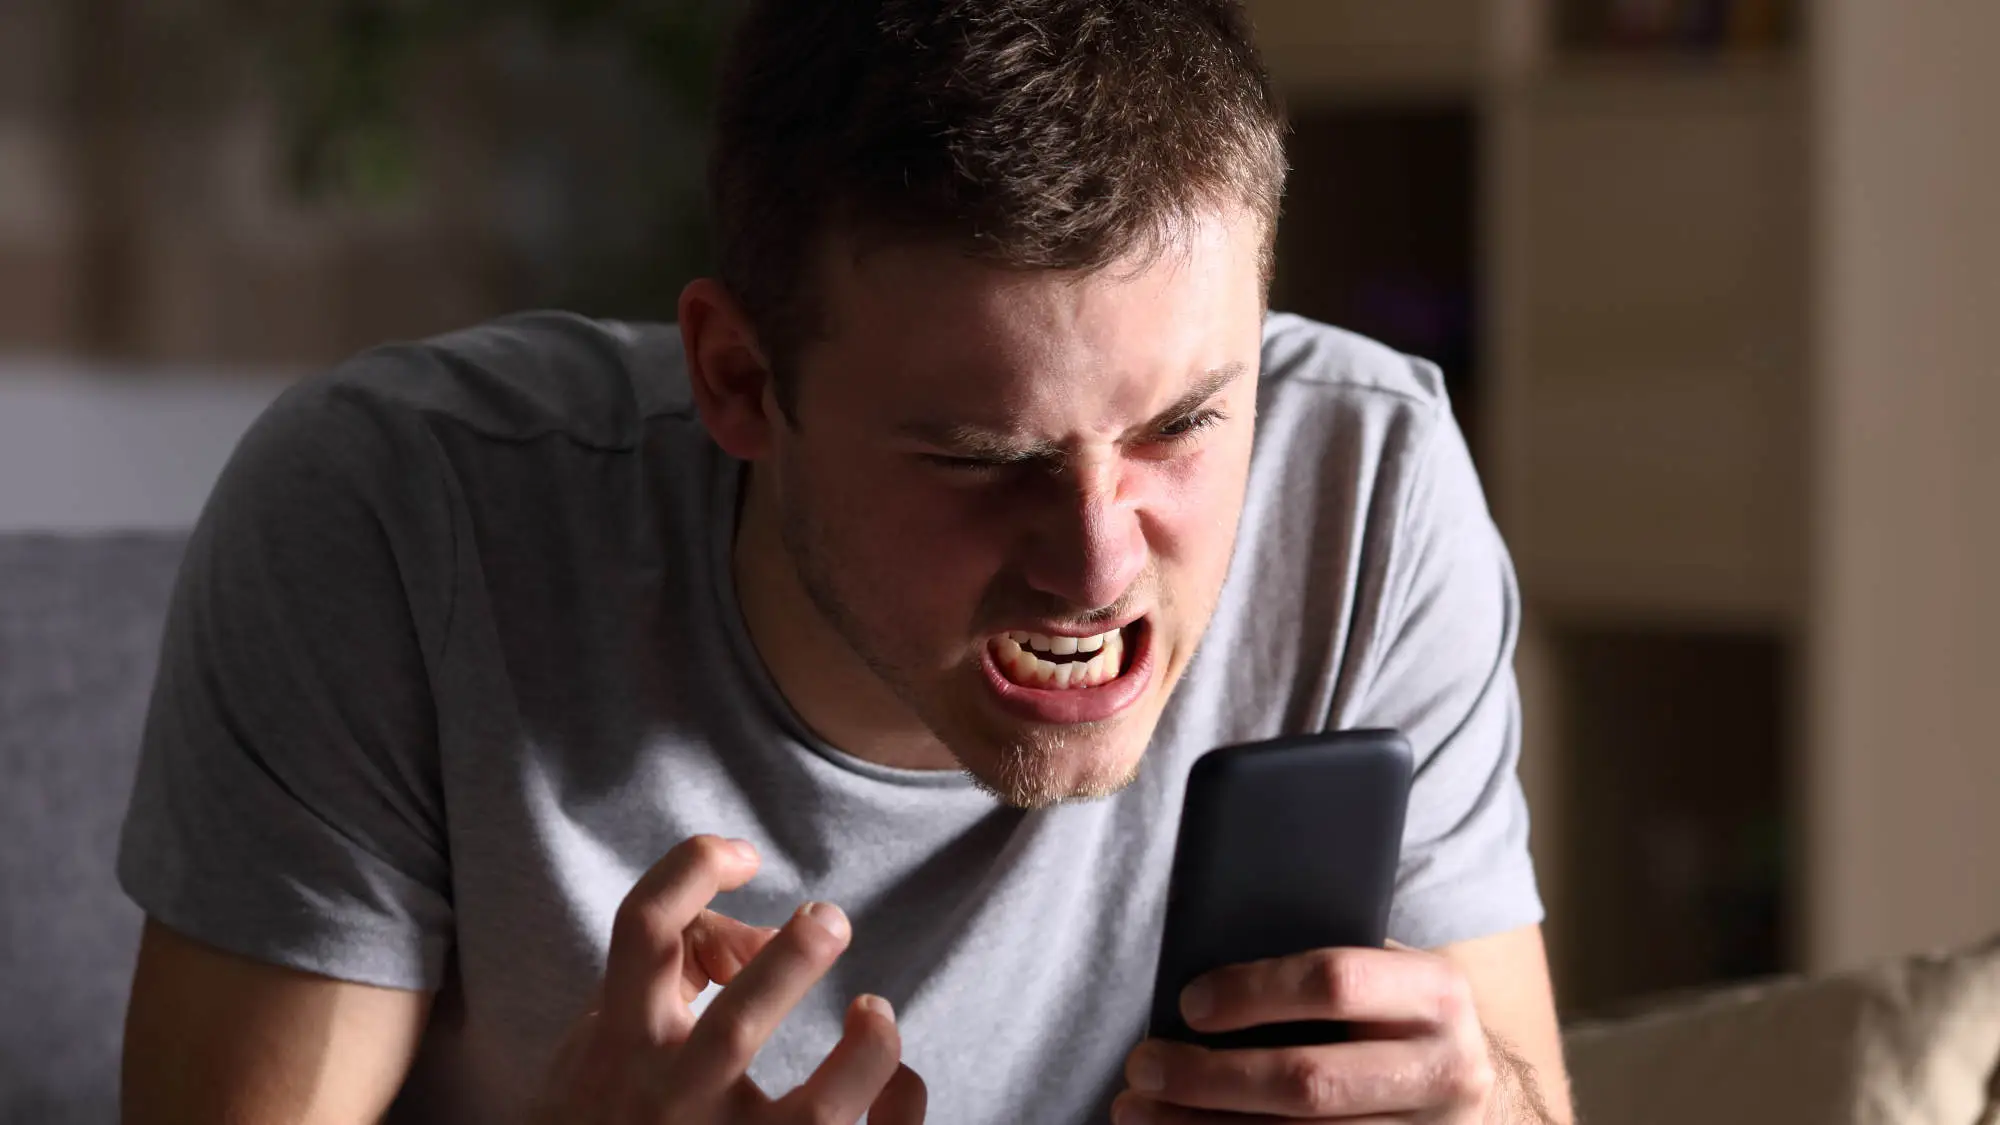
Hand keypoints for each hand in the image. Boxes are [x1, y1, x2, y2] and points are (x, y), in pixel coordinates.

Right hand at [534, 835, 926, 1123]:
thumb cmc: (600, 1111)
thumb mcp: (603, 1038)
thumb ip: (670, 972)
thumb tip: (758, 938)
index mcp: (619, 1042)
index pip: (644, 929)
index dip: (697, 868)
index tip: (745, 857)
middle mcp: (668, 1097)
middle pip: (741, 1022)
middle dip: (798, 961)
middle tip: (831, 919)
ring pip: (820, 1112)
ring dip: (867, 1054)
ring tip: (873, 1013)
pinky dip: (894, 1108)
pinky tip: (899, 1079)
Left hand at [1114, 944, 1497, 1122]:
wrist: (1467, 1082)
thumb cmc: (1396, 1014)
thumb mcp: (1384, 974)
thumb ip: (1320, 969)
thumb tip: (1200, 976)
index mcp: (1437, 991)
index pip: (1335, 983)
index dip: (1253, 992)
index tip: (1188, 1004)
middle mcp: (1446, 1070)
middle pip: (1307, 1081)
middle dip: (1209, 1077)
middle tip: (1142, 1066)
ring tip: (1138, 1112)